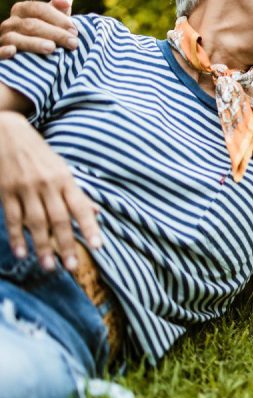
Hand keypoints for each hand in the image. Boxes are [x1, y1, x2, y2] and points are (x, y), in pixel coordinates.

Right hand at [0, 0, 77, 59]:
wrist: (40, 55)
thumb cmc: (52, 30)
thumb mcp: (58, 14)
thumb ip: (63, 0)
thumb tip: (63, 2)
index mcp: (23, 10)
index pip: (38, 8)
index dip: (58, 18)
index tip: (74, 30)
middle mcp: (10, 23)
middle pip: (30, 25)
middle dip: (54, 33)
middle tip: (73, 43)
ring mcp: (3, 39)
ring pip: (14, 38)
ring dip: (33, 43)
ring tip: (51, 48)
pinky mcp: (1, 56)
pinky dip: (3, 51)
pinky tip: (13, 52)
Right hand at [0, 111, 101, 270]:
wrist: (5, 131)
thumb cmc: (38, 153)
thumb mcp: (61, 167)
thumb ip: (77, 192)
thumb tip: (97, 212)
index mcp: (65, 179)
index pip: (81, 206)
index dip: (90, 227)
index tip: (98, 246)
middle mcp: (47, 185)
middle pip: (59, 219)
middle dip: (66, 244)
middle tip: (71, 267)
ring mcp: (25, 188)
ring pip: (35, 222)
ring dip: (42, 246)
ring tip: (48, 266)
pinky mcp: (5, 191)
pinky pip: (13, 217)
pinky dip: (16, 236)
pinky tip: (21, 252)